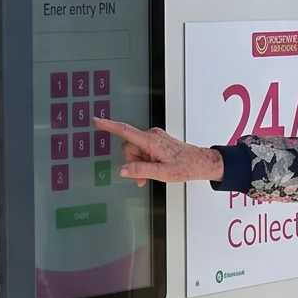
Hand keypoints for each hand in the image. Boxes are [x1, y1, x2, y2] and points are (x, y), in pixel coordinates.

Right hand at [94, 118, 223, 185]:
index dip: (109, 126)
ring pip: (136, 151)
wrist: (200, 163)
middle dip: (132, 162)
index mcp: (151, 140)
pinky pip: (143, 150)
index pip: (125, 130)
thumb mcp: (162, 173)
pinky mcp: (157, 141)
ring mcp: (154, 137)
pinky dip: (144, 161)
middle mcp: (152, 135)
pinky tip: (153, 169)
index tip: (97, 120)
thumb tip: (123, 170)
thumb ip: (140, 171)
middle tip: (143, 177)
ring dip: (139, 164)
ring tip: (152, 174)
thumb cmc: (185, 166)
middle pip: (129, 147)